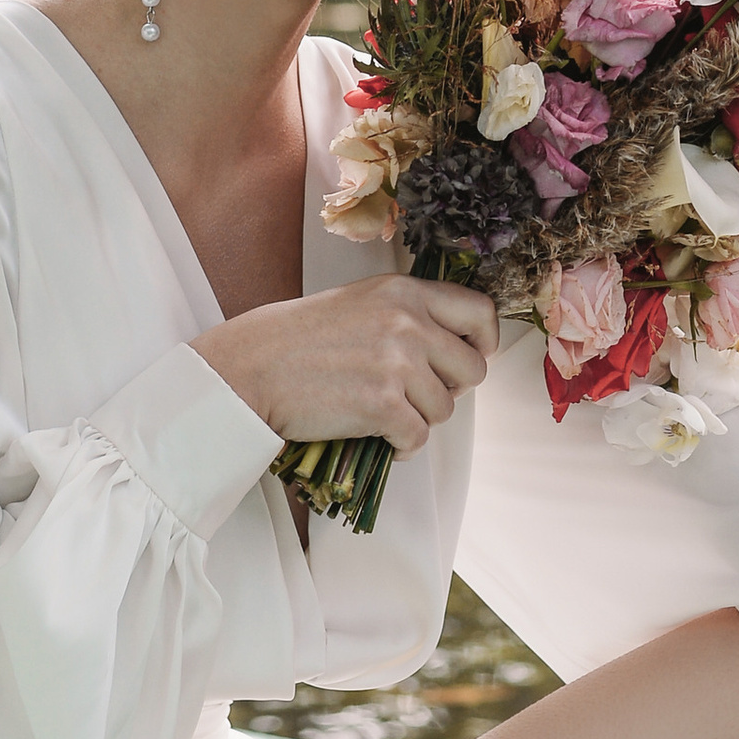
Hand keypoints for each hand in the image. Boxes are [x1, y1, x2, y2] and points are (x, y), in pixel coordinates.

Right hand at [192, 272, 498, 455]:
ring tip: (388, 415)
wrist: (255, 367)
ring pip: (446, 408)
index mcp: (405, 291)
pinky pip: (419, 438)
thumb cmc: (301, 338)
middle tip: (418, 396)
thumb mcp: (362, 302)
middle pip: (472, 369)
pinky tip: (383, 440)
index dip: (483, 342)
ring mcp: (398, 363)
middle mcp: (408, 322)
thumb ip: (409, 315)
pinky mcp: (383, 404)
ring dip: (421, 420)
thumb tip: (454, 348)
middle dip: (451, 390)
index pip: (480, 312)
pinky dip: (404, 447)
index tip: (470, 358)